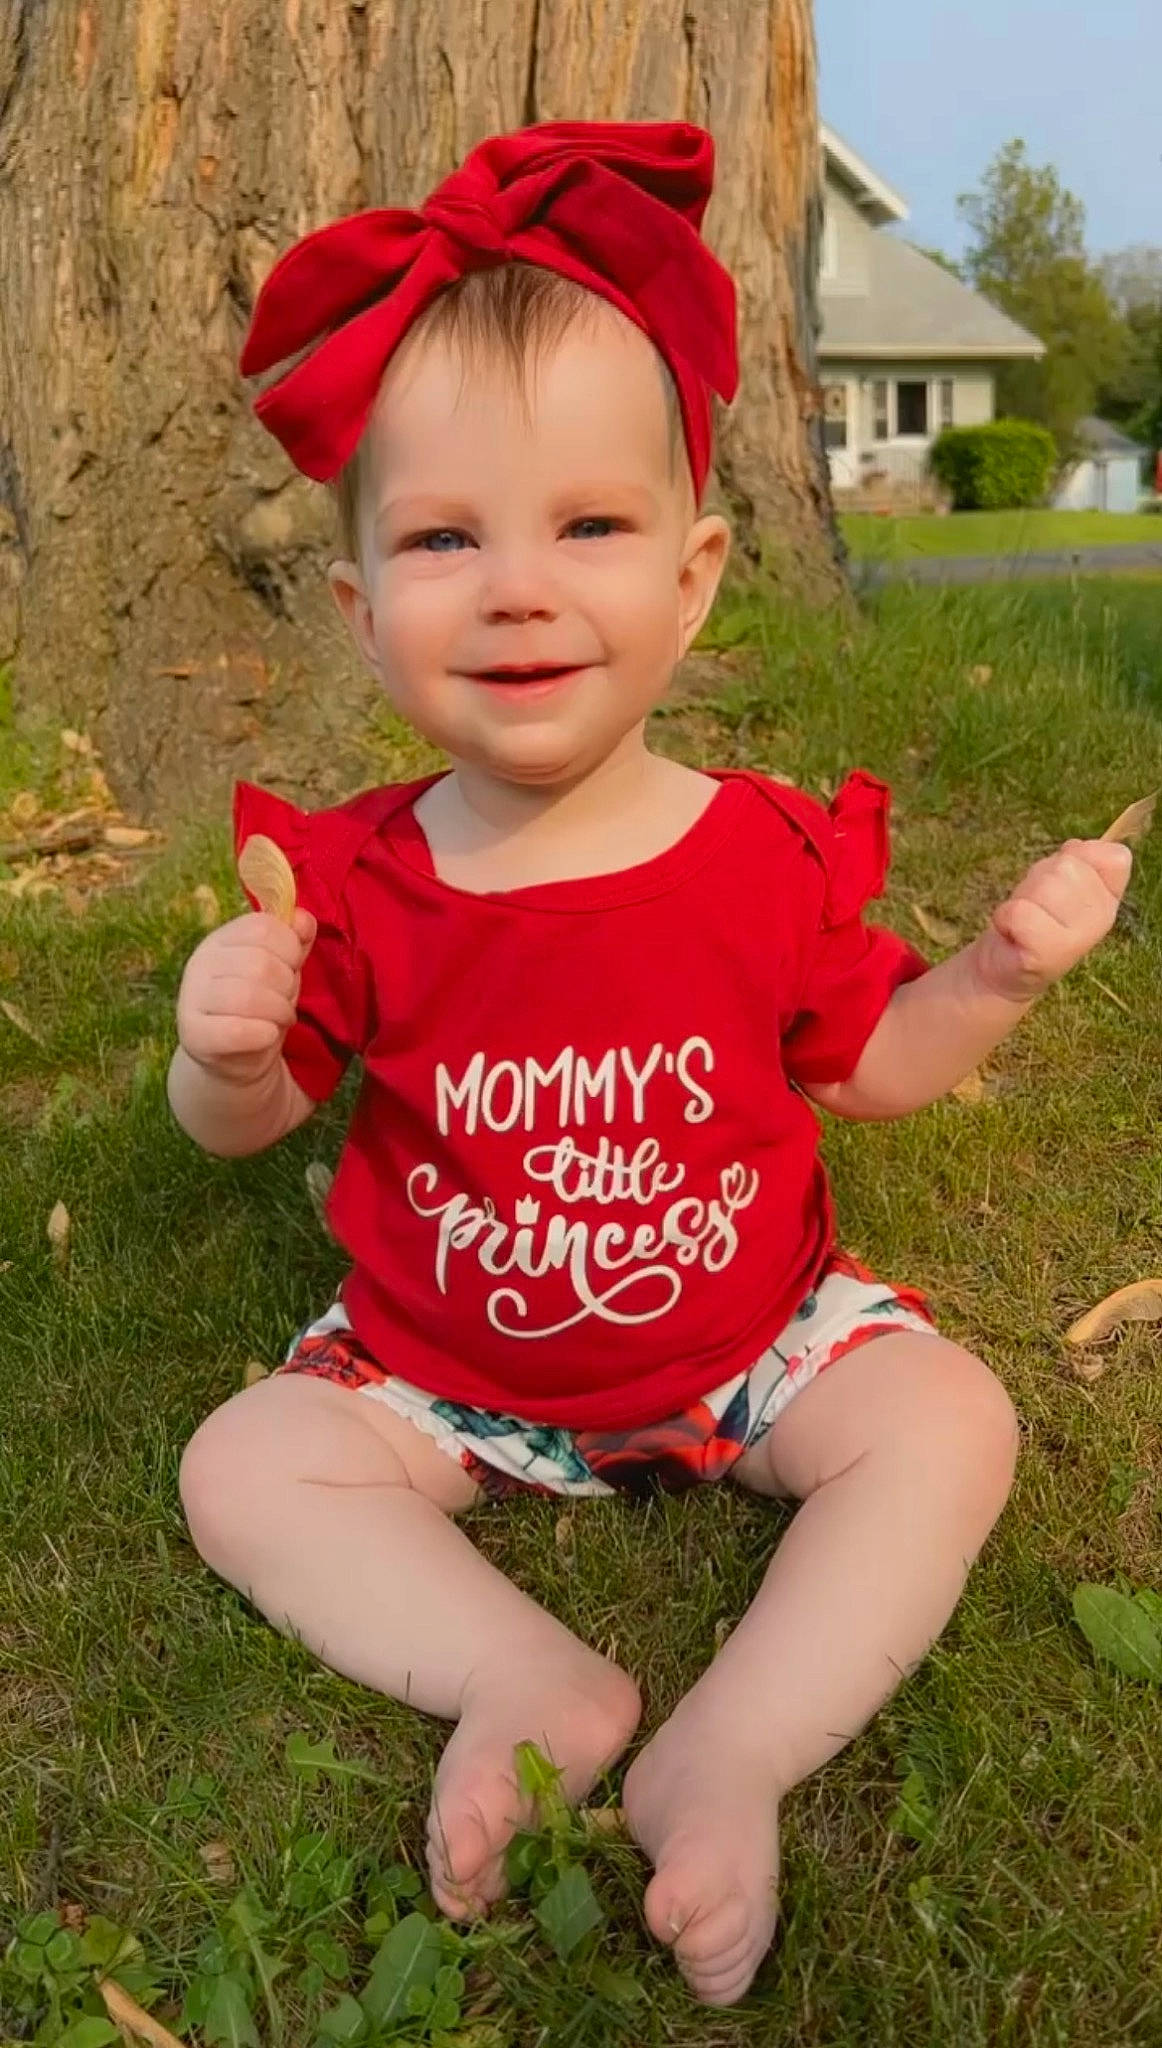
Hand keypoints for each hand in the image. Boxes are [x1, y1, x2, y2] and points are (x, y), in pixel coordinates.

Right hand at [176, 906, 316, 1083]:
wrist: (233, 1057)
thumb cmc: (260, 1007)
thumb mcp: (282, 969)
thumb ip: (294, 942)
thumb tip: (304, 919)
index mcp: (220, 939)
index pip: (263, 927)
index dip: (290, 948)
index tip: (292, 967)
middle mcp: (200, 963)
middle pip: (260, 963)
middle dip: (287, 985)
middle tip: (285, 1001)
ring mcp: (191, 999)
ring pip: (249, 997)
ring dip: (279, 1011)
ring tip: (280, 1019)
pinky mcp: (194, 1035)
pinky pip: (238, 1031)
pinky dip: (264, 1034)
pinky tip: (267, 1036)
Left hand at [972, 838, 1132, 1003]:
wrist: (1005, 968)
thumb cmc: (1034, 918)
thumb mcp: (1060, 881)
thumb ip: (1077, 858)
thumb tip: (1074, 848)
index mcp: (1110, 898)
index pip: (1115, 857)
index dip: (1080, 856)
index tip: (1063, 882)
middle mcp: (1103, 917)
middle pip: (1067, 865)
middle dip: (1040, 878)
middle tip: (1036, 906)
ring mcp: (1079, 937)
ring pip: (1044, 884)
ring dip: (1023, 897)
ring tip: (1025, 919)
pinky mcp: (1048, 952)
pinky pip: (1020, 912)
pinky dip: (1006, 916)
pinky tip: (1012, 932)